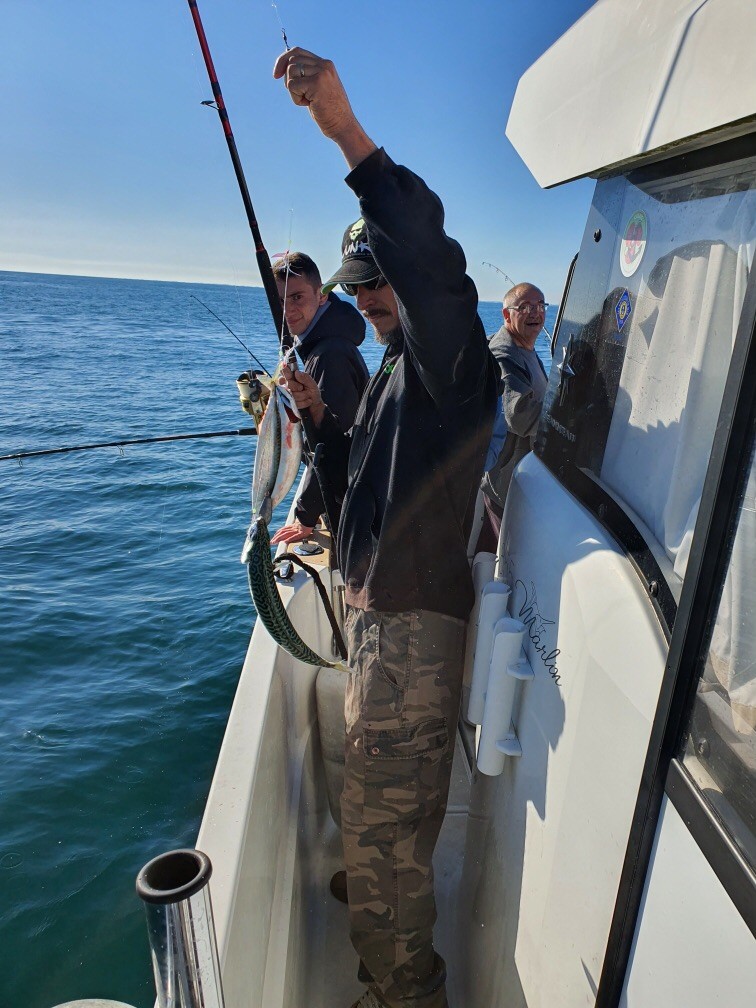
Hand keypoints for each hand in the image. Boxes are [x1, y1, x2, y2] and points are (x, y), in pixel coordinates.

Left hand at [271, 521, 314, 544]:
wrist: (310, 520)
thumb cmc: (305, 523)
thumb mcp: (296, 525)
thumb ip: (292, 528)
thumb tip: (288, 532)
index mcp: (291, 526)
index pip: (282, 530)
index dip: (277, 534)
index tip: (273, 538)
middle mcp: (292, 528)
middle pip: (282, 533)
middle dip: (276, 538)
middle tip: (271, 542)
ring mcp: (296, 531)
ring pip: (286, 534)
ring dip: (279, 538)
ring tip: (275, 542)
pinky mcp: (300, 533)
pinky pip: (294, 536)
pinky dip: (289, 539)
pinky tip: (285, 542)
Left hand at [272, 47, 376, 168]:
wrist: (342, 125)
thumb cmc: (328, 111)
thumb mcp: (317, 88)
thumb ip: (306, 75)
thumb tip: (284, 66)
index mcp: (325, 64)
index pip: (297, 52)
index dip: (283, 60)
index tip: (276, 75)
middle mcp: (324, 64)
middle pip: (291, 60)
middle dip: (288, 79)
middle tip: (300, 95)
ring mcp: (321, 73)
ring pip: (291, 72)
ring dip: (293, 91)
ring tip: (307, 100)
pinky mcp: (316, 83)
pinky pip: (292, 85)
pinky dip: (296, 98)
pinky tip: (308, 104)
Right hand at [280, 364, 324, 425]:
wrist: (314, 405)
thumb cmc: (312, 392)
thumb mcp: (312, 383)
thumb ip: (305, 377)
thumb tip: (296, 372)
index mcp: (291, 377)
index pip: (284, 371)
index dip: (286, 372)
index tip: (290, 375)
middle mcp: (286, 384)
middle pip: (287, 384)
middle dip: (296, 386)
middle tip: (302, 388)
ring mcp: (285, 394)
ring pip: (291, 394)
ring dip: (302, 396)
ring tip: (308, 395)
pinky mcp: (287, 403)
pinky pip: (294, 403)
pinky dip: (303, 403)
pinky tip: (307, 401)